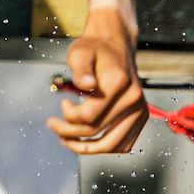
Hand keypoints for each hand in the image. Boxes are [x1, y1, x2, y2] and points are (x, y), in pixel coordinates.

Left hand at [47, 11, 147, 153]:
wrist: (116, 44)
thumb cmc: (94, 49)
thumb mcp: (80, 52)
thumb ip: (81, 69)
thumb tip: (84, 84)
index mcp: (118, 84)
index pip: (89, 116)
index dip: (68, 116)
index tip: (63, 103)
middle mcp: (133, 100)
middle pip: (97, 131)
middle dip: (69, 133)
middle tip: (53, 125)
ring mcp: (140, 110)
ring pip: (112, 145)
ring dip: (86, 148)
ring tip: (67, 141)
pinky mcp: (141, 117)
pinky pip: (124, 144)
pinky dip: (105, 148)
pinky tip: (87, 142)